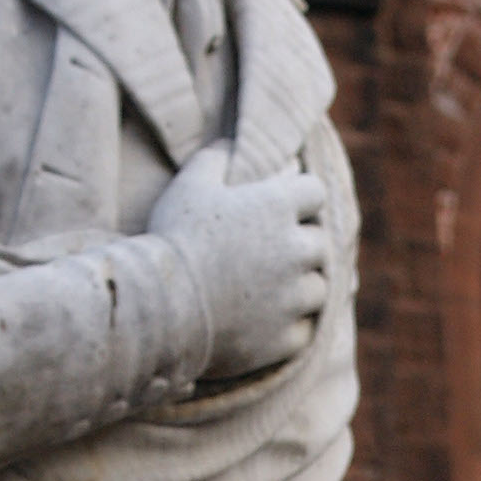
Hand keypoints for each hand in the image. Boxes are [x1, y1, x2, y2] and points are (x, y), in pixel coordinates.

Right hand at [151, 144, 329, 381]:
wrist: (161, 308)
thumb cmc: (173, 240)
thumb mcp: (188, 186)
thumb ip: (215, 158)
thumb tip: (229, 143)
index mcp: (278, 207)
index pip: (315, 192)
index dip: (299, 199)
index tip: (280, 209)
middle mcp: (296, 250)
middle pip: (320, 243)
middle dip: (301, 246)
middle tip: (270, 255)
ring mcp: (294, 297)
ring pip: (318, 288)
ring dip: (301, 288)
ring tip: (269, 292)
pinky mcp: (287, 337)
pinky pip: (304, 329)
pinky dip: (290, 327)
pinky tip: (265, 322)